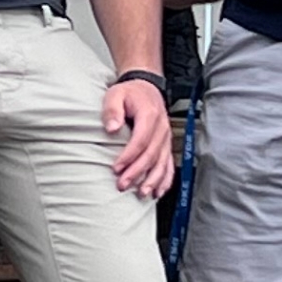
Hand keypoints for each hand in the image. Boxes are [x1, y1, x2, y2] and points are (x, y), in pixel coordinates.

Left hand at [104, 76, 176, 199]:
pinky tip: (158, 192)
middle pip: (151, 155)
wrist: (146, 87)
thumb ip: (112, 110)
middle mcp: (162, 129)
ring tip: (141, 193)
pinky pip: (169, 164)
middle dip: (137, 172)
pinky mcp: (166, 145)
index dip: (128, 156)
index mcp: (150, 115)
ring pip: (162, 163)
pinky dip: (165, 180)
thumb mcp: (115, 94)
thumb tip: (111, 128)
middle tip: (122, 185)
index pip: (140, 141)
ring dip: (152, 180)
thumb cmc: (130, 92)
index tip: (116, 168)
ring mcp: (166, 138)